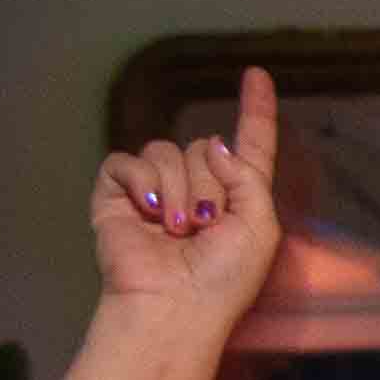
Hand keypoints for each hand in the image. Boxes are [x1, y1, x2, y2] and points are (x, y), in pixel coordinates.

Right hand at [89, 64, 280, 329]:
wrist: (174, 305)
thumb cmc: (223, 279)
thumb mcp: (261, 226)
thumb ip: (249, 174)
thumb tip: (214, 144)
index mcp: (237, 196)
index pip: (249, 143)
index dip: (255, 110)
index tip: (256, 74)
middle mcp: (197, 189)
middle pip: (203, 145)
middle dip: (208, 184)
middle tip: (205, 228)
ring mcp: (156, 191)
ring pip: (167, 151)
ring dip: (178, 191)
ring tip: (178, 231)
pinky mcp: (117, 195)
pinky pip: (128, 161)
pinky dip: (141, 184)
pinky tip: (149, 214)